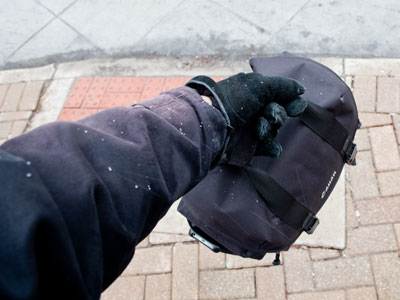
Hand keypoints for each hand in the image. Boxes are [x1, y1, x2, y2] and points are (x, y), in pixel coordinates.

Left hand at [187, 73, 306, 160]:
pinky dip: (270, 148)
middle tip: (267, 115)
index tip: (296, 107)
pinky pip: (264, 148)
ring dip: (269, 131)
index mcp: (253, 92)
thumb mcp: (259, 86)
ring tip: (258, 131)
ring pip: (272, 131)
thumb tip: (301, 90)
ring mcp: (247, 128)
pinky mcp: (244, 146)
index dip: (290, 103)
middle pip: (278, 115)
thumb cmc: (233, 101)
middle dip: (277, 116)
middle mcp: (251, 109)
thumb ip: (283, 86)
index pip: (280, 97)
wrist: (210, 125)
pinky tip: (273, 149)